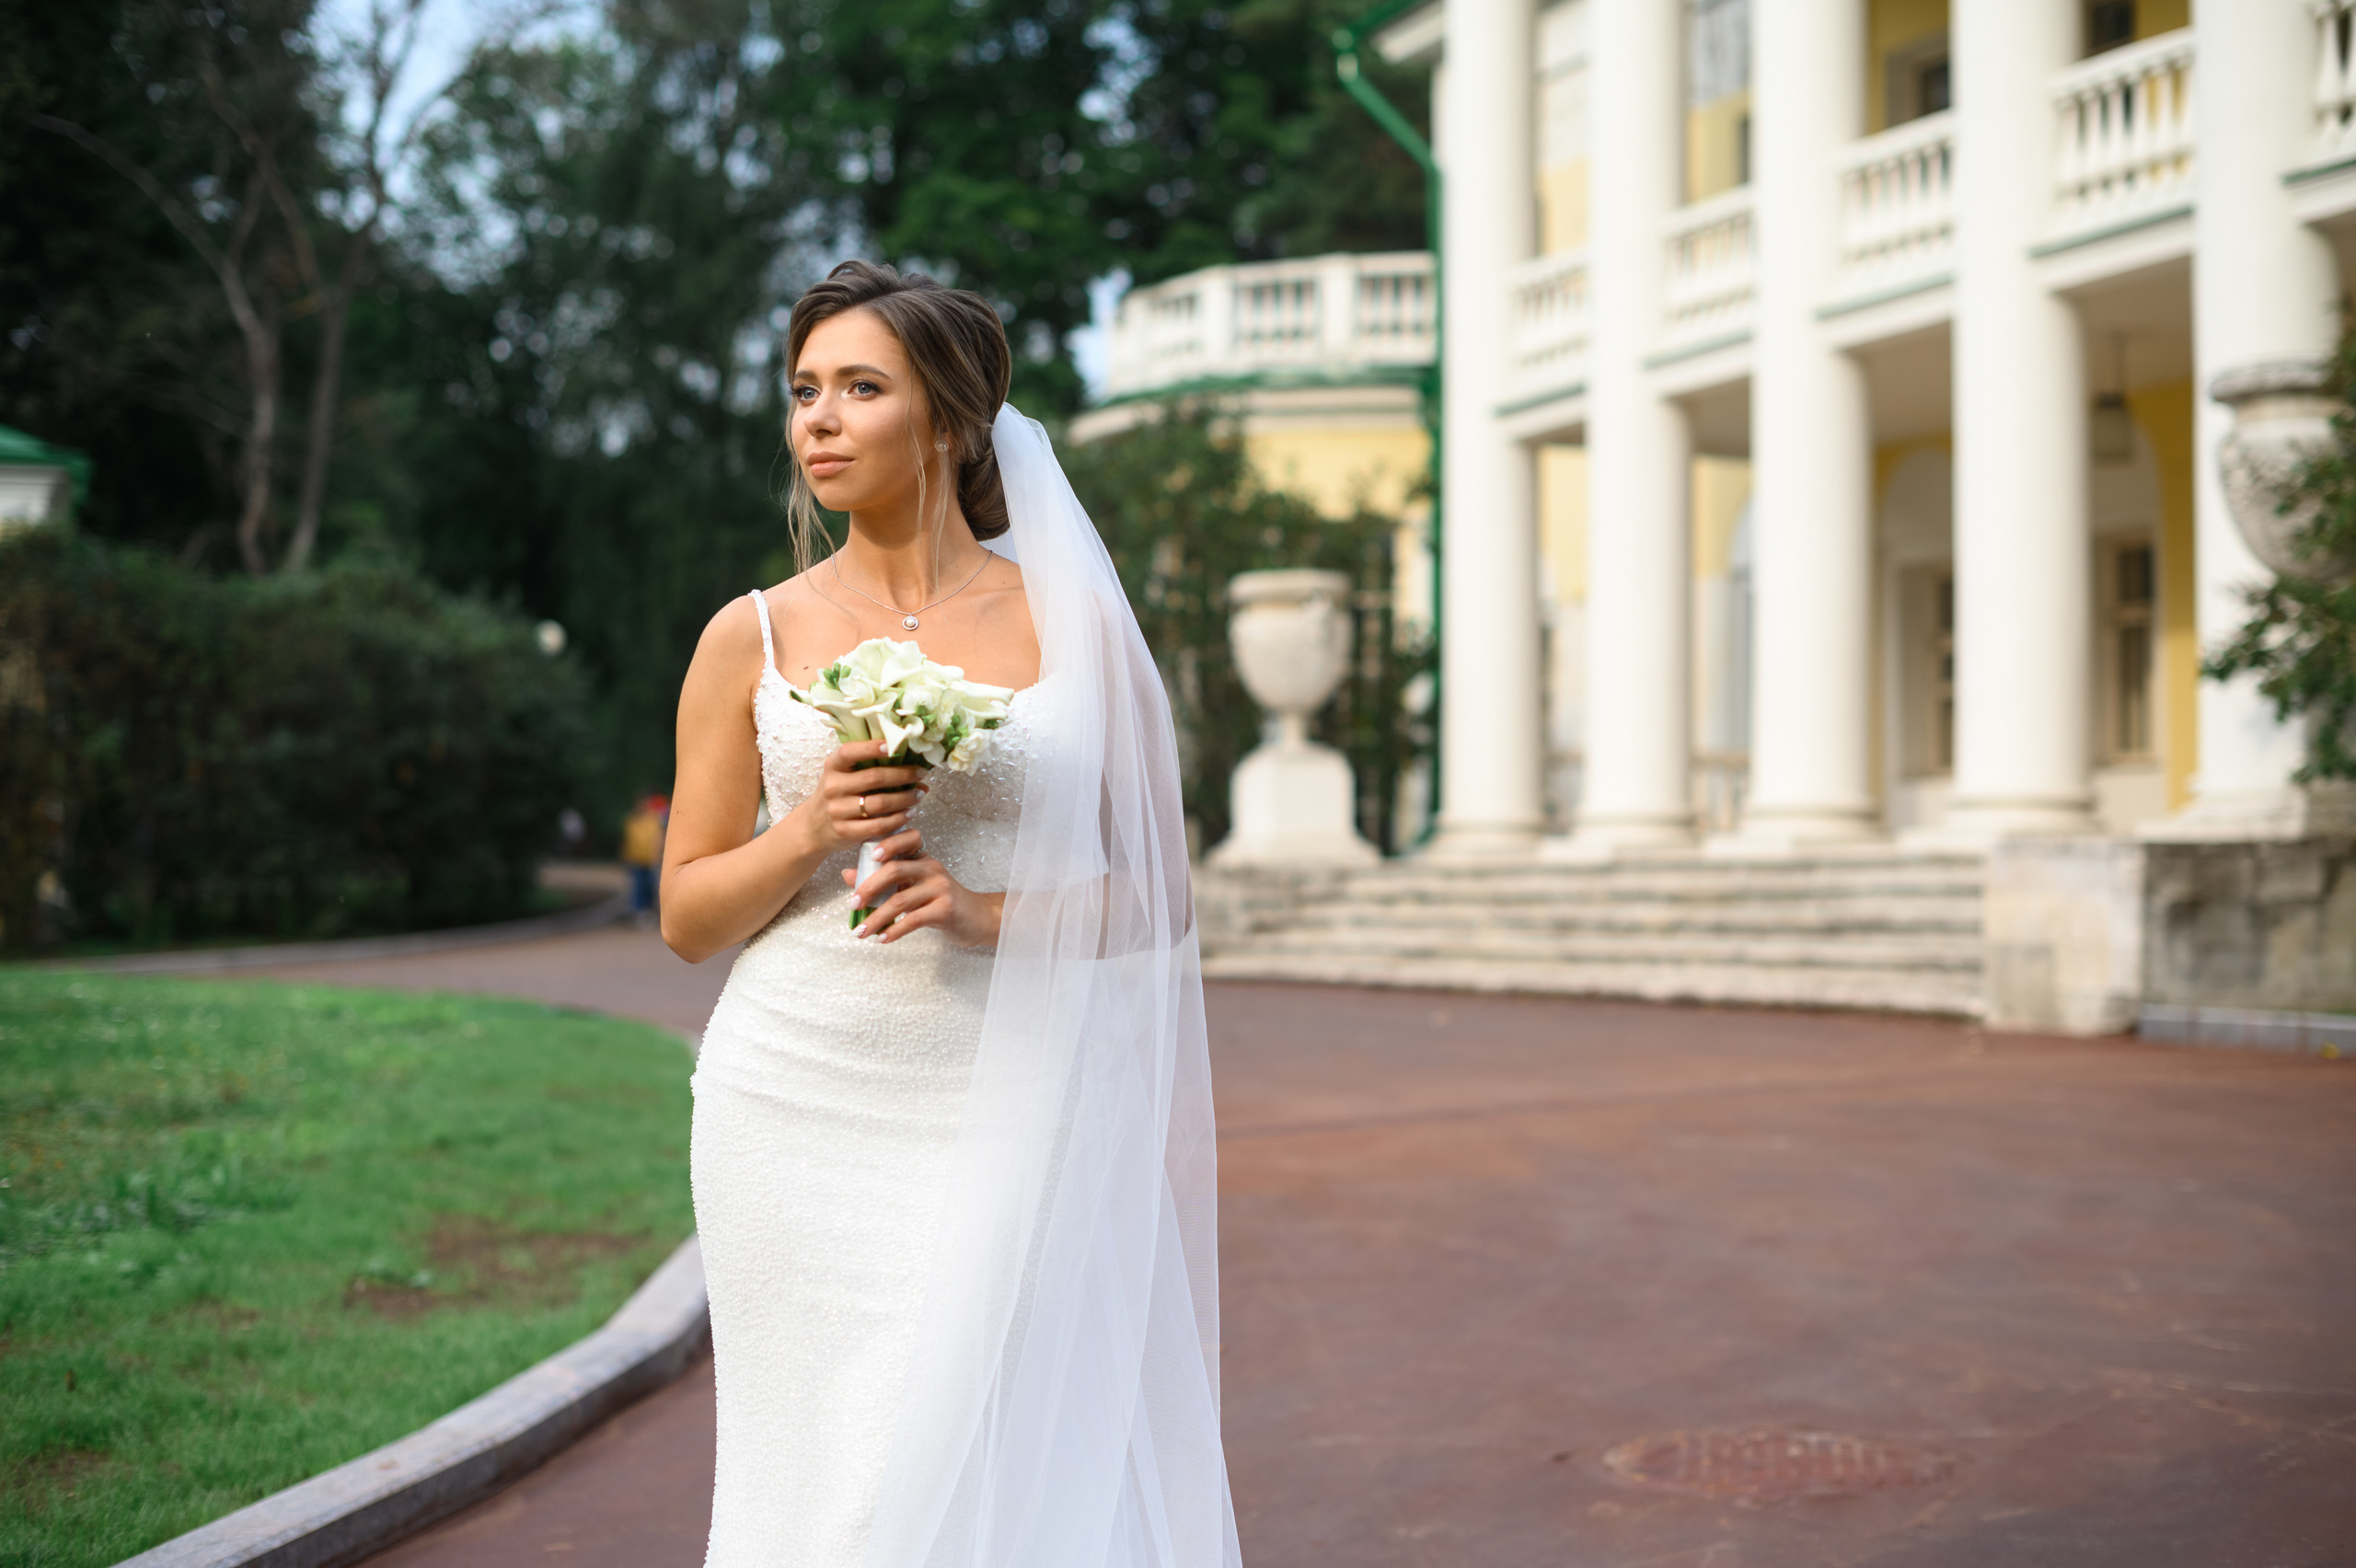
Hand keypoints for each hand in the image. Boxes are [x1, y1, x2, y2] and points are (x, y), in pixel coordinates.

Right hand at [800, 740, 928, 856]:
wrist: (814, 826)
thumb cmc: (837, 795)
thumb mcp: (843, 775)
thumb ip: (870, 767)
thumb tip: (913, 766)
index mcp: (833, 767)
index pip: (850, 752)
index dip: (871, 747)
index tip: (893, 745)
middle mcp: (833, 787)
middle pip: (873, 778)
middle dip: (902, 775)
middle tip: (920, 774)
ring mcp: (837, 811)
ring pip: (879, 803)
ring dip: (905, 798)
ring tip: (919, 794)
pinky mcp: (845, 831)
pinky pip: (878, 825)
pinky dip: (898, 819)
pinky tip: (908, 814)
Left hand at [845, 829, 1003, 946]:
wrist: (976, 918)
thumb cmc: (940, 901)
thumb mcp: (912, 887)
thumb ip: (883, 880)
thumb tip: (848, 874)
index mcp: (922, 858)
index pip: (906, 839)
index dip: (888, 843)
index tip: (870, 856)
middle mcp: (931, 868)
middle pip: (894, 870)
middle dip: (868, 888)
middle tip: (853, 905)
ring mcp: (940, 887)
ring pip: (900, 900)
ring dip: (876, 918)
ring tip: (861, 932)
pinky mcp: (945, 908)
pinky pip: (913, 920)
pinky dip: (894, 931)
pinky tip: (883, 939)